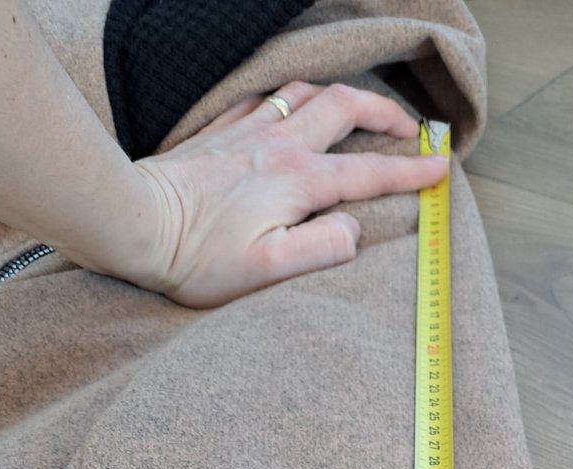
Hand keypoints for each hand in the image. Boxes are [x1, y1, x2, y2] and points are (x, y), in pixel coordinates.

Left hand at [124, 81, 448, 307]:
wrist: (133, 224)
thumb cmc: (196, 258)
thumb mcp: (269, 270)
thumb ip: (322, 249)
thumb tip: (353, 229)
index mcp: (298, 180)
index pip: (369, 171)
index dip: (410, 172)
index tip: (439, 171)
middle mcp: (278, 144)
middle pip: (345, 107)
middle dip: (385, 113)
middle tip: (409, 128)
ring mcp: (247, 131)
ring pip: (306, 93)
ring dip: (340, 97)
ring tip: (358, 111)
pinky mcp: (219, 132)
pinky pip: (263, 97)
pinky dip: (289, 97)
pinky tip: (289, 108)